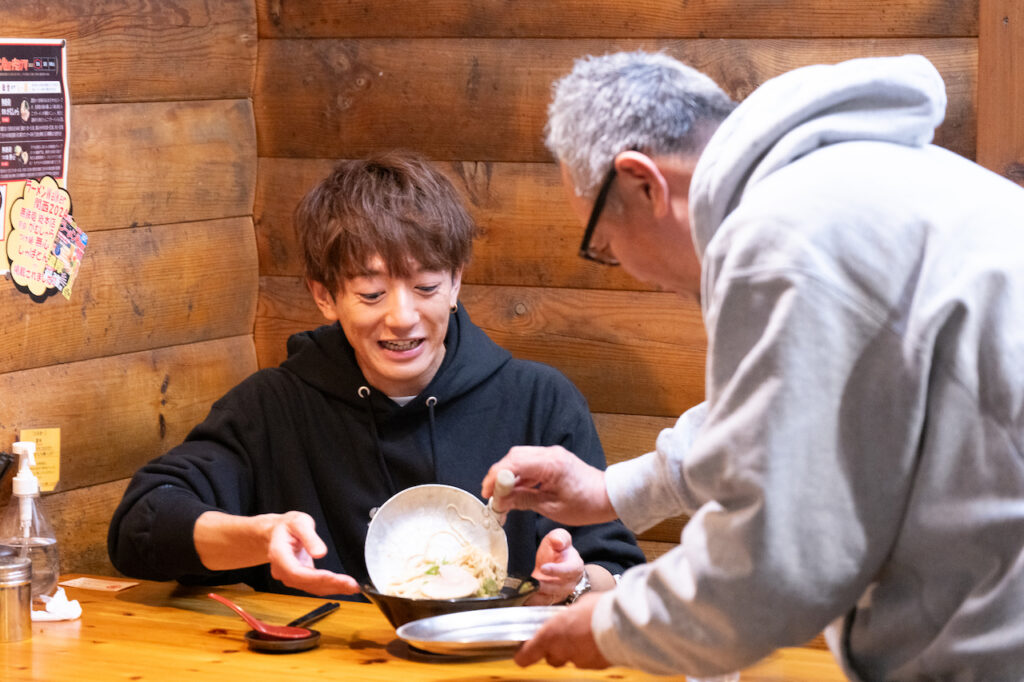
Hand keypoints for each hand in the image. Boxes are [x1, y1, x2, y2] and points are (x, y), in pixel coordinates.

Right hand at [266, 511, 360, 595]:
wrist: (278, 532)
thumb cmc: (287, 526)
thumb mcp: (299, 523)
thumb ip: (309, 537)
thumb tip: (320, 553)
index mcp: (279, 555)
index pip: (296, 572)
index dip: (315, 577)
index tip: (334, 577)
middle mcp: (282, 570)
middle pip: (306, 583)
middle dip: (330, 585)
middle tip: (352, 585)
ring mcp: (289, 576)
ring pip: (311, 588)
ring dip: (333, 589)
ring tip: (352, 587)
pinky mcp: (298, 579)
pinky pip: (313, 586)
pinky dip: (329, 587)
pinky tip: (343, 586)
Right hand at [481, 445, 615, 525]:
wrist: (609, 496)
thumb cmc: (586, 505)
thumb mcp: (552, 508)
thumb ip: (524, 500)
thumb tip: (500, 501)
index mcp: (551, 464)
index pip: (514, 463)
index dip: (496, 477)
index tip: (487, 493)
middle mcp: (550, 453)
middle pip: (514, 457)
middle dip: (498, 475)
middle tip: (491, 495)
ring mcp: (552, 454)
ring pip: (520, 458)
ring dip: (508, 475)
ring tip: (501, 496)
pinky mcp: (553, 459)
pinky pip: (530, 463)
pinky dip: (519, 475)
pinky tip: (516, 491)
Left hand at [515, 592, 609, 668]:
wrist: (623, 623)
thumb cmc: (598, 608)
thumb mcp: (576, 605)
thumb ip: (567, 616)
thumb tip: (568, 616)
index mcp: (551, 635)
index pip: (526, 655)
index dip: (523, 655)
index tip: (522, 653)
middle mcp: (562, 651)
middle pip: (551, 658)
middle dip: (555, 650)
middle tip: (564, 636)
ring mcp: (580, 661)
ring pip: (571, 660)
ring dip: (575, 650)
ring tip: (586, 635)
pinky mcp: (596, 666)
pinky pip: (589, 661)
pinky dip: (591, 653)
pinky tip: (598, 640)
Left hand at [526, 528, 583, 604]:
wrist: (558, 564)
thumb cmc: (559, 551)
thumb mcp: (560, 538)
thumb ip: (560, 537)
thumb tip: (558, 542)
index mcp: (575, 567)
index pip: (568, 570)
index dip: (556, 570)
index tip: (543, 568)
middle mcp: (569, 584)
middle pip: (557, 588)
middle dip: (542, 586)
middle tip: (529, 581)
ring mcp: (559, 594)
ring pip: (547, 598)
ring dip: (535, 595)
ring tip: (522, 589)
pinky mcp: (549, 600)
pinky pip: (540, 604)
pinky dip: (530, 601)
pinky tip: (520, 595)